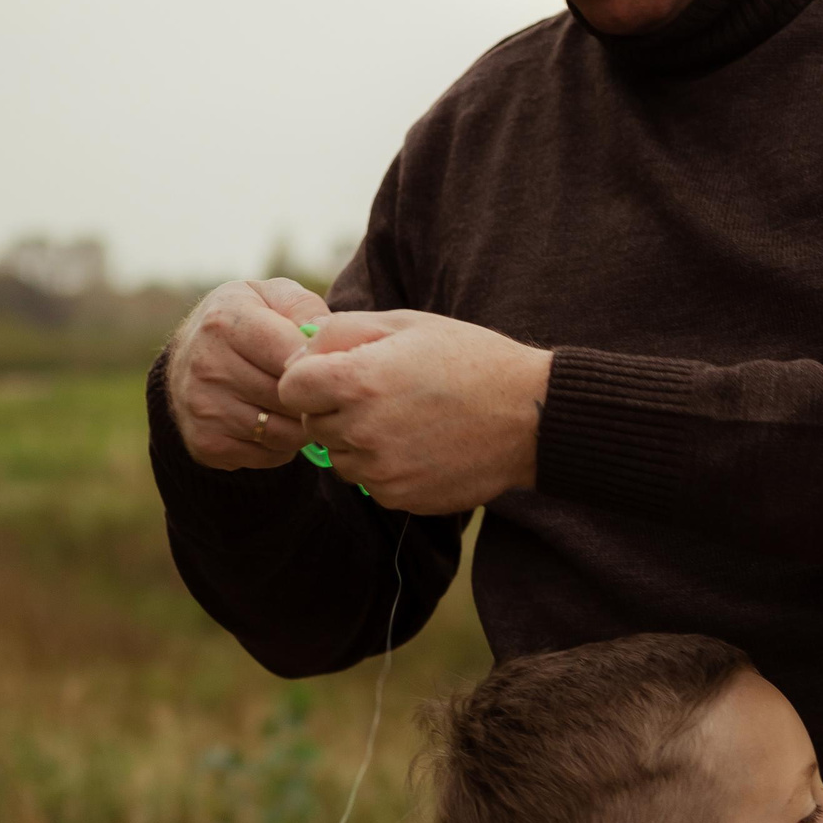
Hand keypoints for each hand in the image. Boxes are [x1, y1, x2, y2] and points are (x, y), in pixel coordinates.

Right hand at [162, 278, 333, 469]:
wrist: (189, 356)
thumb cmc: (247, 322)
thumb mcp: (273, 296)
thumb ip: (306, 307)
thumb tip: (329, 336)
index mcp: (226, 322)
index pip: (295, 357)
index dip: (319, 364)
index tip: (323, 362)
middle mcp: (207, 366)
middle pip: (293, 399)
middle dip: (313, 396)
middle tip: (312, 387)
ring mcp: (203, 408)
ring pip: (287, 433)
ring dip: (300, 423)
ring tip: (293, 403)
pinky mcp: (206, 443)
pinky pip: (272, 455)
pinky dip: (282, 445)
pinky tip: (271, 421)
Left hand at [275, 310, 552, 514]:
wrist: (531, 417)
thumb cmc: (471, 360)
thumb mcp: (408, 324)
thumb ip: (343, 331)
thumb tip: (301, 351)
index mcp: (358, 380)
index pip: (290, 388)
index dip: (309, 379)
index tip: (336, 375)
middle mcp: (363, 429)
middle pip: (315, 425)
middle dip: (335, 410)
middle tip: (382, 397)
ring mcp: (382, 470)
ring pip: (340, 459)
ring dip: (358, 443)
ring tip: (405, 423)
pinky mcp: (402, 497)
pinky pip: (372, 484)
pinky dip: (386, 468)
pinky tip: (422, 447)